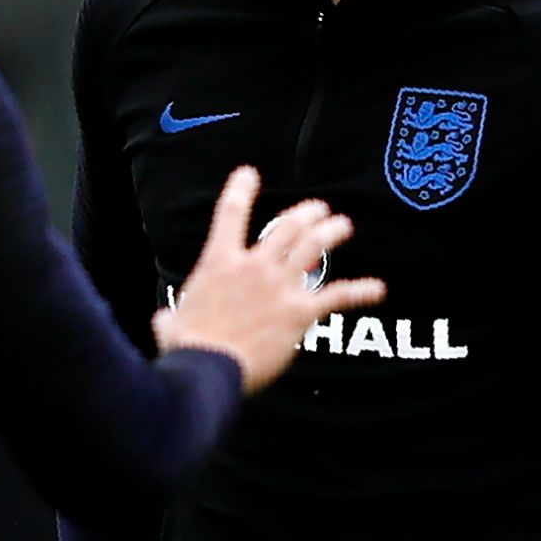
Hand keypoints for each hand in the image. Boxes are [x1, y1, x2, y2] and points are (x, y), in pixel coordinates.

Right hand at [152, 167, 385, 393]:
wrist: (208, 367)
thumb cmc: (187, 348)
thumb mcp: (171, 324)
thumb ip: (171, 316)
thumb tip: (164, 320)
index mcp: (220, 262)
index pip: (231, 214)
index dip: (240, 188)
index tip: (249, 173)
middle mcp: (254, 266)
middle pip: (286, 226)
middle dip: (305, 214)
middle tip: (318, 209)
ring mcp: (279, 286)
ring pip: (313, 247)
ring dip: (331, 232)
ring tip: (342, 226)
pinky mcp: (299, 311)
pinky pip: (337, 295)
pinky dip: (360, 290)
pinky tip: (376, 289)